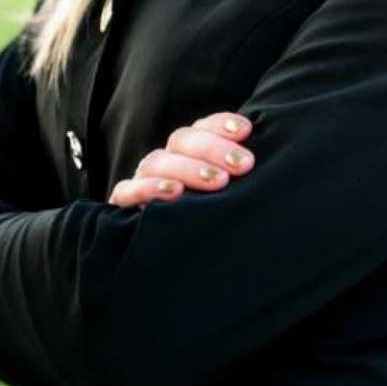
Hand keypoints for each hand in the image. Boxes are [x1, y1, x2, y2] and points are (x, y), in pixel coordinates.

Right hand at [108, 112, 254, 208]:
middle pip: (183, 139)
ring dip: (188, 168)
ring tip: (218, 182)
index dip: (222, 124)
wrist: (169, 261)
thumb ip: (237, 174)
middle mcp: (166, 159)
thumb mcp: (225, 194)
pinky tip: (174, 193)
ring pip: (158, 160)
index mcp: (189, 151)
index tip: (246, 131)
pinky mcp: (125, 203)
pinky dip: (148, 189)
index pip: (203, 127)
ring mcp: (143, 179)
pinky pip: (127, 190)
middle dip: (214, 148)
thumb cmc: (209, 218)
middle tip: (243, 165)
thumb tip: (261, 162)